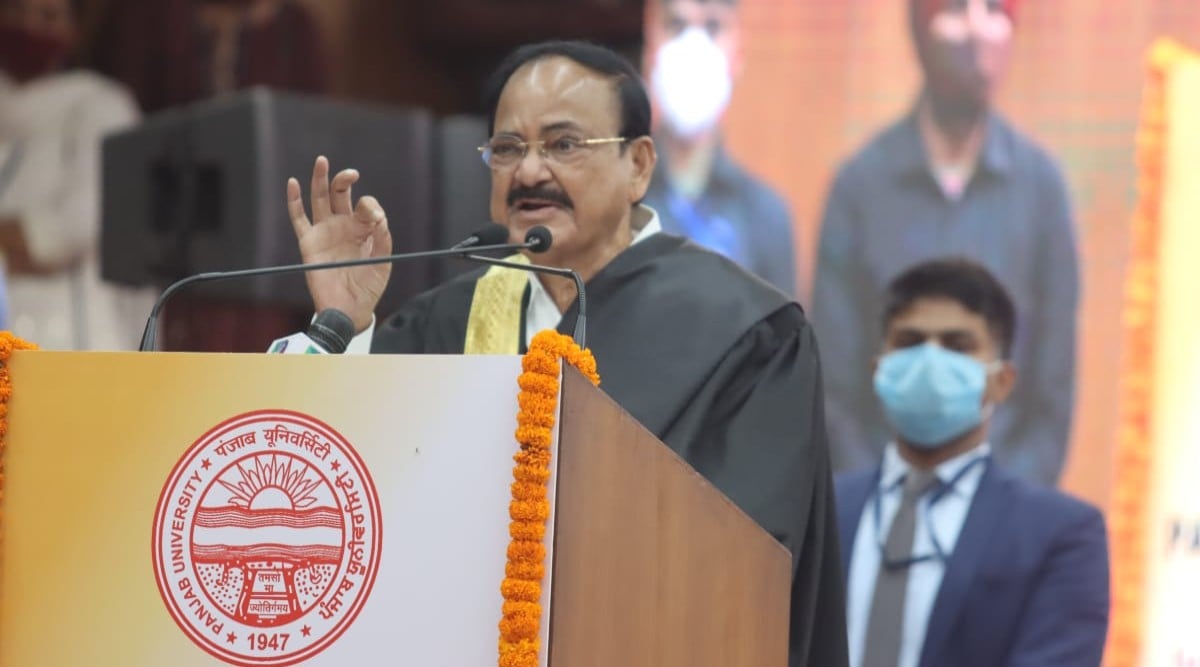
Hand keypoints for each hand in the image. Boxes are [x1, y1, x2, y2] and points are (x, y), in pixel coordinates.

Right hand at [287, 156, 391, 332]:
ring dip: (320, 179)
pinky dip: (294, 201)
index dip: (369, 206)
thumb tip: (376, 215)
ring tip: (322, 161)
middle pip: (339, 193)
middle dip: (344, 179)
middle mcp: (342, 226)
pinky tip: (293, 183)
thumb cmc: (368, 287)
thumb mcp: (383, 261)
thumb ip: (383, 238)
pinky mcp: (309, 243)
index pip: (364, 205)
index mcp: (362, 229)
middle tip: (352, 173)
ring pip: (319, 199)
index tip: (375, 219)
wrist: (351, 309)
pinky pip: (298, 219)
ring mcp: (325, 232)